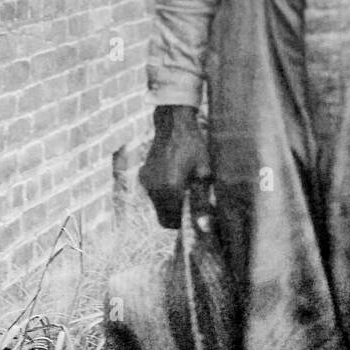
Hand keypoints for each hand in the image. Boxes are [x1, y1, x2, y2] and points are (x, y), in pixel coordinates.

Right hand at [139, 105, 211, 228]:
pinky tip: (174, 176)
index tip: (191, 214)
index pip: (170, 222)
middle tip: (188, 202)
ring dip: (169, 203)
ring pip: (157, 205)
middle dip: (175, 214)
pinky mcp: (144, 174)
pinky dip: (162, 191)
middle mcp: (154, 188)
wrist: (174, 125)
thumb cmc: (192, 146)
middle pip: (162, 216)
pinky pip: (153, 192)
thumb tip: (205, 225)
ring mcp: (147, 181)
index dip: (181, 223)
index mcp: (170, 189)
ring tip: (182, 185)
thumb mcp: (204, 172)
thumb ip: (202, 200)